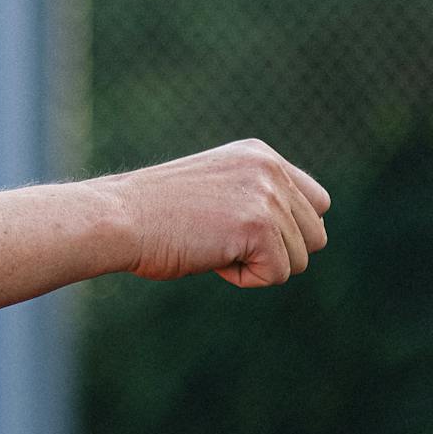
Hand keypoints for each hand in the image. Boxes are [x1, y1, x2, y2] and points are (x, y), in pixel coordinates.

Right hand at [106, 139, 331, 286]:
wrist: (117, 219)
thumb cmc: (150, 215)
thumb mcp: (212, 191)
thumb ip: (254, 199)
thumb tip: (295, 238)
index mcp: (259, 155)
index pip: (315, 202)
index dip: (285, 230)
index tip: (240, 234)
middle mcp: (270, 170)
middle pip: (314, 234)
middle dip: (275, 251)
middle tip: (222, 243)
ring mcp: (267, 196)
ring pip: (299, 259)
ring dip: (257, 265)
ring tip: (211, 247)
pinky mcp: (258, 227)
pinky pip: (277, 274)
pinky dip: (243, 278)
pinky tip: (209, 258)